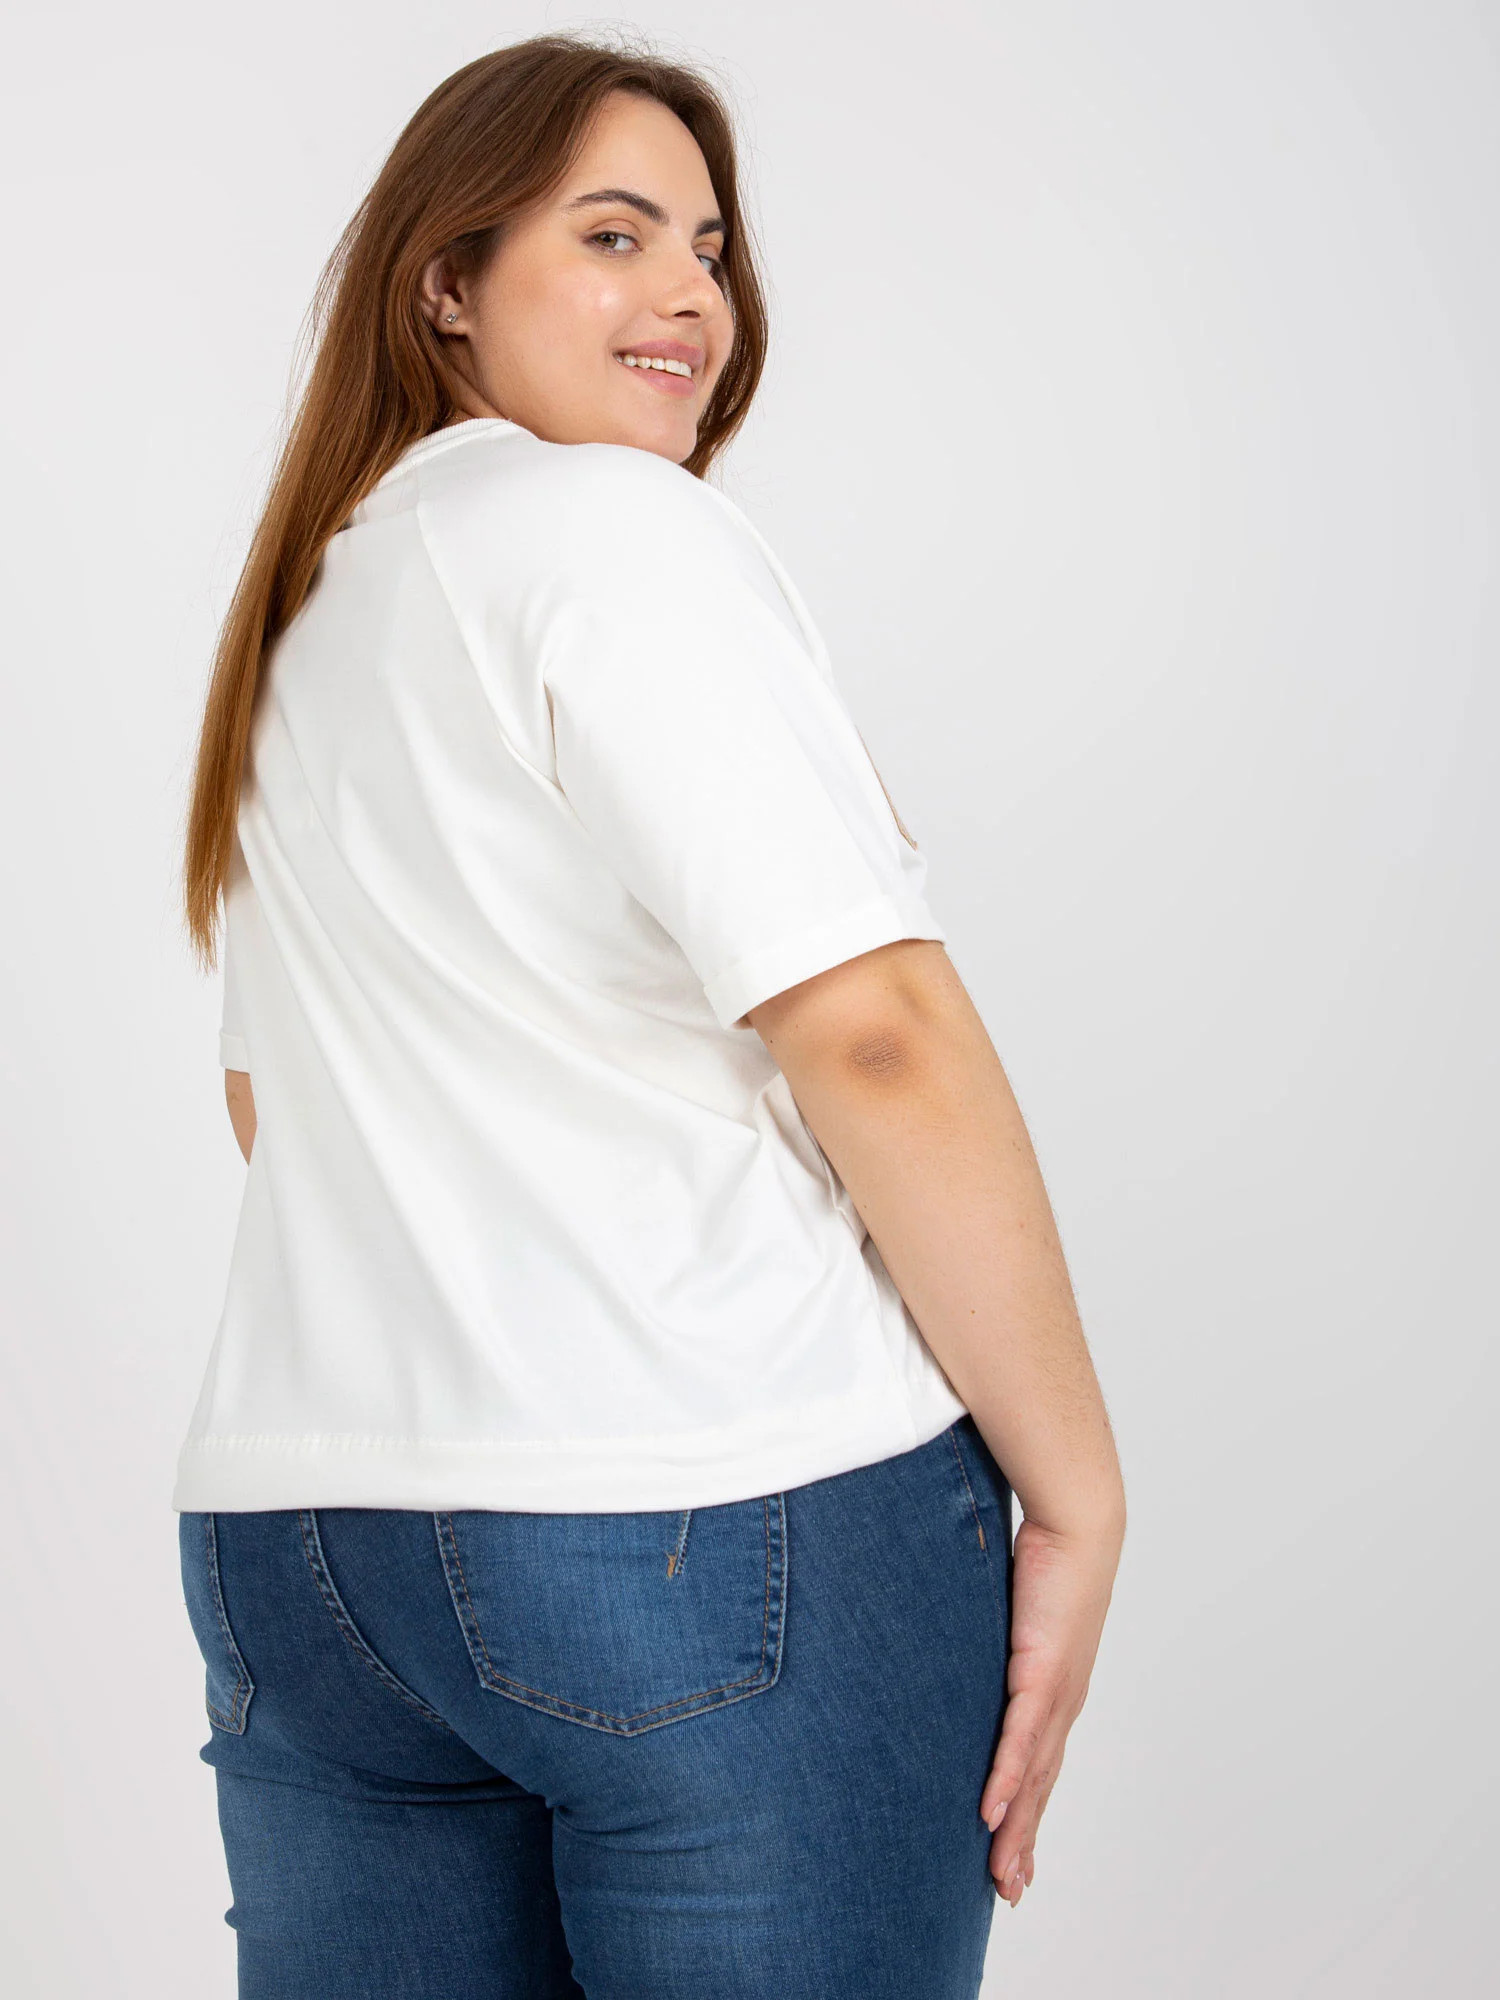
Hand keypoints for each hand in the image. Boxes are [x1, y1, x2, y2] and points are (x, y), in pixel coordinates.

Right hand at [979, 1511, 1121, 1907]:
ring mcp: (1055, 1691)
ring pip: (1033, 1776)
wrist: (1080, 1523)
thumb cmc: (1050, 1556)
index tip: (1015, 1857)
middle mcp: (1062, 1701)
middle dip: (1023, 1842)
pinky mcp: (1042, 1671)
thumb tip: (955, 1636)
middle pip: (1040, 1787)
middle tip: (1008, 1891)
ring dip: (1017, 1829)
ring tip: (1002, 1874)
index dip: (1027, 1815)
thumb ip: (991, 1636)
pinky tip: (993, 1812)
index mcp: (1056, 1690)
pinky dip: (1008, 1777)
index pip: (1040, 1766)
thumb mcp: (1011, 1608)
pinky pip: (1021, 1736)